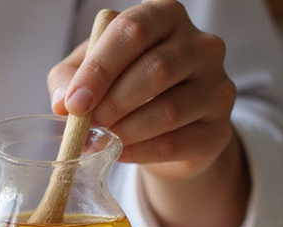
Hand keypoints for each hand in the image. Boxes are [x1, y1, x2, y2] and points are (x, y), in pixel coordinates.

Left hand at [48, 1, 247, 226]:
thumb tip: (63, 102)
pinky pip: (176, 143)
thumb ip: (69, 79)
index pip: (133, 30)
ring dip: (126, 130)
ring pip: (169, 110)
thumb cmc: (123, 88)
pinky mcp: (219, 129)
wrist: (165, 132)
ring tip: (101, 141)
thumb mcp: (90, 75)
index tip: (76, 102)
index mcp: (165, 16)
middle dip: (113, 102)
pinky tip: (119, 154)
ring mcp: (217, 86)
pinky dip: (140, 152)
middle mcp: (201, 45)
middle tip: (87, 126)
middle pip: (156, 69)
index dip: (100, 68)